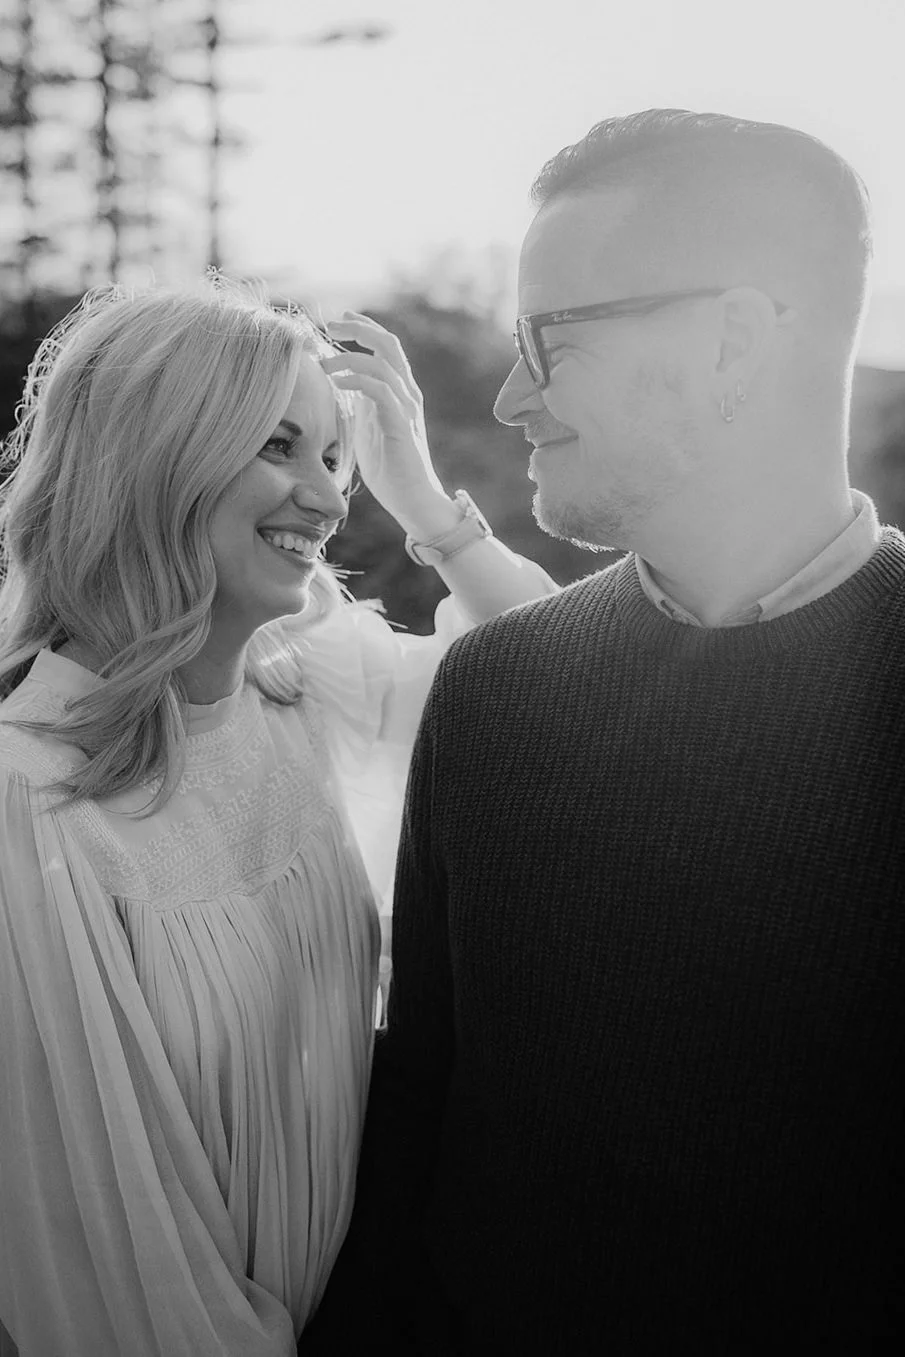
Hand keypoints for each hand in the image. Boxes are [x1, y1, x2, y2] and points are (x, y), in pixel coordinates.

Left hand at [322, 312, 455, 538]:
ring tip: (324, 365)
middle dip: (359, 329)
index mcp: (400, 392)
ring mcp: (406, 408)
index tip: (340, 319)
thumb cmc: (390, 469)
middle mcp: (407, 394)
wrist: (412, 499)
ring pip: (383, 364)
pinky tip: (337, 384)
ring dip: (349, 358)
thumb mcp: (369, 428)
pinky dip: (357, 381)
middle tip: (331, 325)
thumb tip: (344, 385)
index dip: (364, 328)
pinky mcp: (400, 425)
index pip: (386, 347)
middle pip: (388, 344)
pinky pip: (380, 391)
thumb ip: (362, 405)